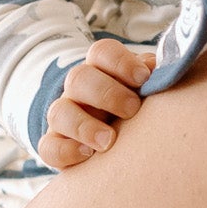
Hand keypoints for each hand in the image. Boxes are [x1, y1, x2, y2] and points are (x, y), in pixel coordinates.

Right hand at [37, 39, 156, 169]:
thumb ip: (153, 78)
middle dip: (106, 93)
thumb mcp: (146, 90)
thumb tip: (157, 69)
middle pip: (79, 78)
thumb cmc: (137, 108)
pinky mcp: (55, 146)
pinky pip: (49, 147)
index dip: (120, 62)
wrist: (117, 143)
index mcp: (102, 69)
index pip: (102, 52)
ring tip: (109, 140)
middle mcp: (78, 90)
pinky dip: (66, 151)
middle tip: (133, 109)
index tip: (143, 78)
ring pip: (59, 113)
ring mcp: (64, 117)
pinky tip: (88, 155)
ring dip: (84, 126)